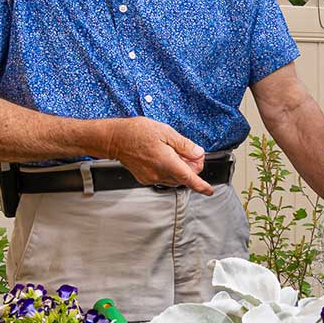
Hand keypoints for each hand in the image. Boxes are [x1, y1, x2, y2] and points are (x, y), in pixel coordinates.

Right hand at [98, 117, 213, 193]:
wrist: (114, 138)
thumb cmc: (136, 132)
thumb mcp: (165, 132)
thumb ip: (184, 145)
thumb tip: (197, 153)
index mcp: (166, 162)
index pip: (189, 178)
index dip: (201, 186)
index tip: (209, 190)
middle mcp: (159, 173)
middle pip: (184, 177)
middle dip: (190, 167)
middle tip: (188, 151)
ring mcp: (151, 178)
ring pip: (174, 179)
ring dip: (179, 169)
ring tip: (173, 151)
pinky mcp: (145, 178)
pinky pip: (163, 178)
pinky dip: (169, 170)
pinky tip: (164, 157)